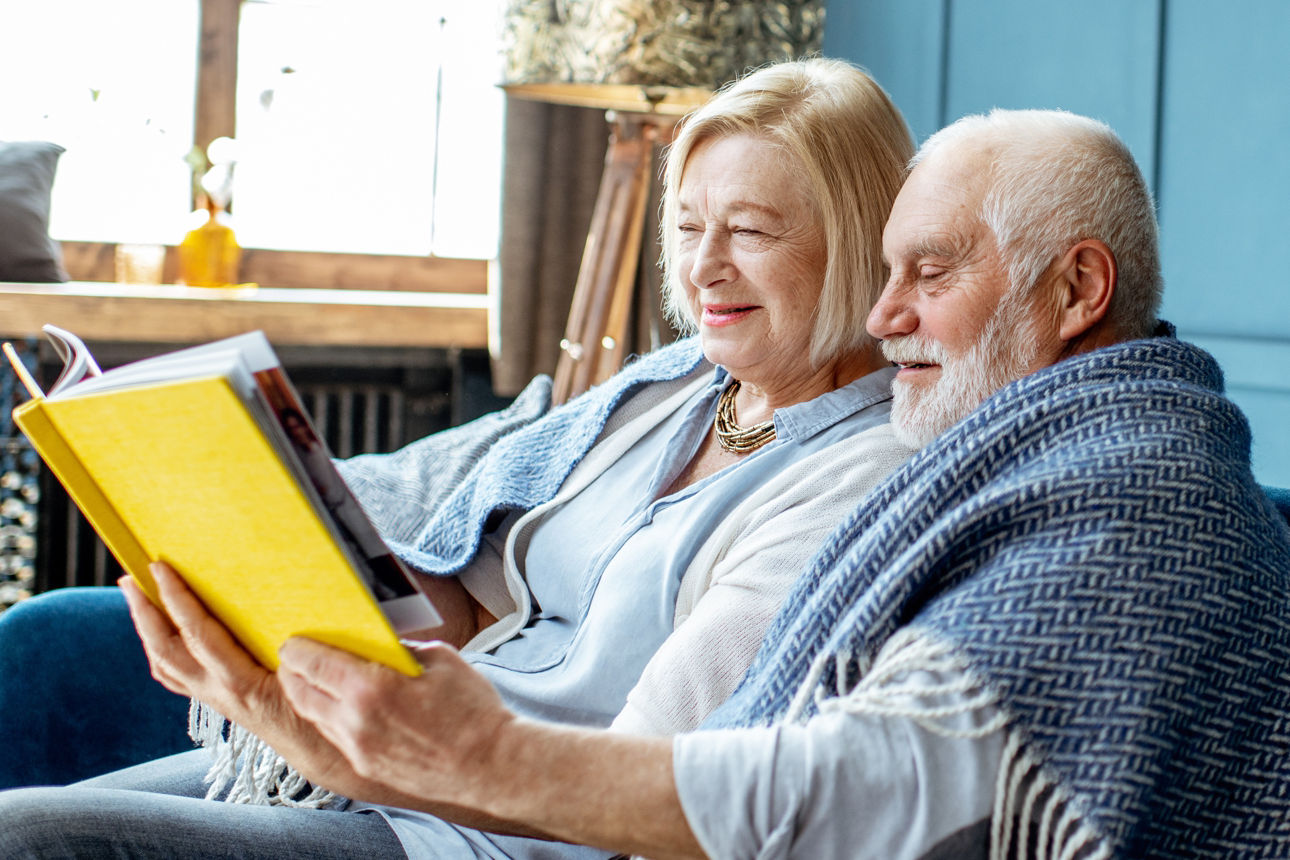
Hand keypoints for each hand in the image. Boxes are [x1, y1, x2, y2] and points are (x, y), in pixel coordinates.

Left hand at [119, 563, 380, 798]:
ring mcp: (217, 700)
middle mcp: (220, 694)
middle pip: (164, 651)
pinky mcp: (222, 702)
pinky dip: (165, 652)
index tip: (161, 567)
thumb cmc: (328, 716)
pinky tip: (167, 635)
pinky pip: (179, 677)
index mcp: (241, 684)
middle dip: (144, 613)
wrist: (328, 759)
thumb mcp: (319, 676)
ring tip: (139, 599)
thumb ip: (305, 650)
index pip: (198, 634)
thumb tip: (301, 608)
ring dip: (148, 631)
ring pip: (165, 666)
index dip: (176, 599)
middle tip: (131, 578)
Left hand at [277, 637, 512, 808]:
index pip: (312, 663)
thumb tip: (381, 642)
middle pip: (301, 692)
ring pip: (314, 717)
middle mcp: (354, 721)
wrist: (491, 766)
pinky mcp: (367, 766)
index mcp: (370, 688)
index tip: (293, 640)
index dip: (297, 648)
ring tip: (310, 680)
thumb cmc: (473, 711)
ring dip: (305, 696)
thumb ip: (402, 648)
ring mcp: (358, 748)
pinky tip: (339, 706)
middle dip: (291, 671)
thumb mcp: (441, 659)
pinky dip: (328, 717)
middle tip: (293, 658)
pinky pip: (334, 736)